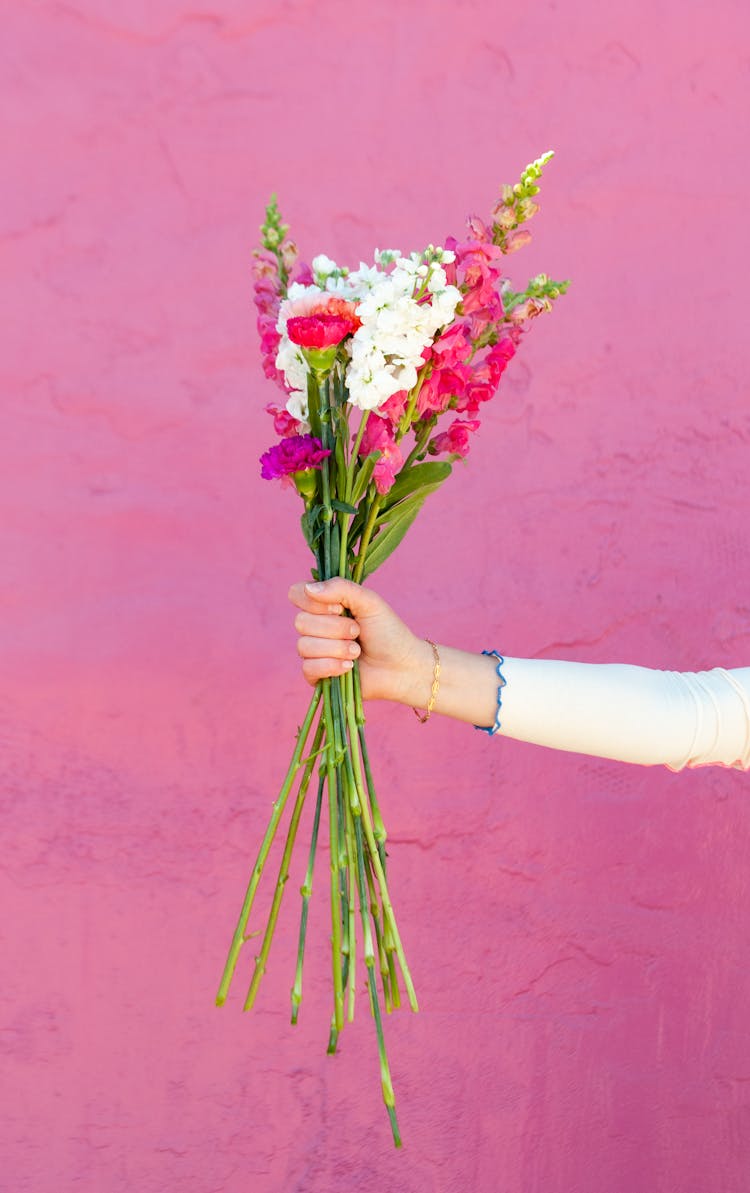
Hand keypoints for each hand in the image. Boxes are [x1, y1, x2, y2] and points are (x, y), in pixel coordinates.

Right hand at [288, 578, 433, 706]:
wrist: (401, 667)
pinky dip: (332, 666)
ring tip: (357, 652)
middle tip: (357, 631)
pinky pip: (308, 668)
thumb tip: (309, 588)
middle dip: (334, 628)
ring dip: (337, 648)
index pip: (296, 594)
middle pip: (301, 622)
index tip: (340, 608)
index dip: (314, 602)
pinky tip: (349, 667)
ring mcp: (314, 652)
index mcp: (324, 604)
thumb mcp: (369, 602)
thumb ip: (341, 588)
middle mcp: (315, 626)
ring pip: (304, 646)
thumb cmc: (387, 632)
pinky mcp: (316, 675)